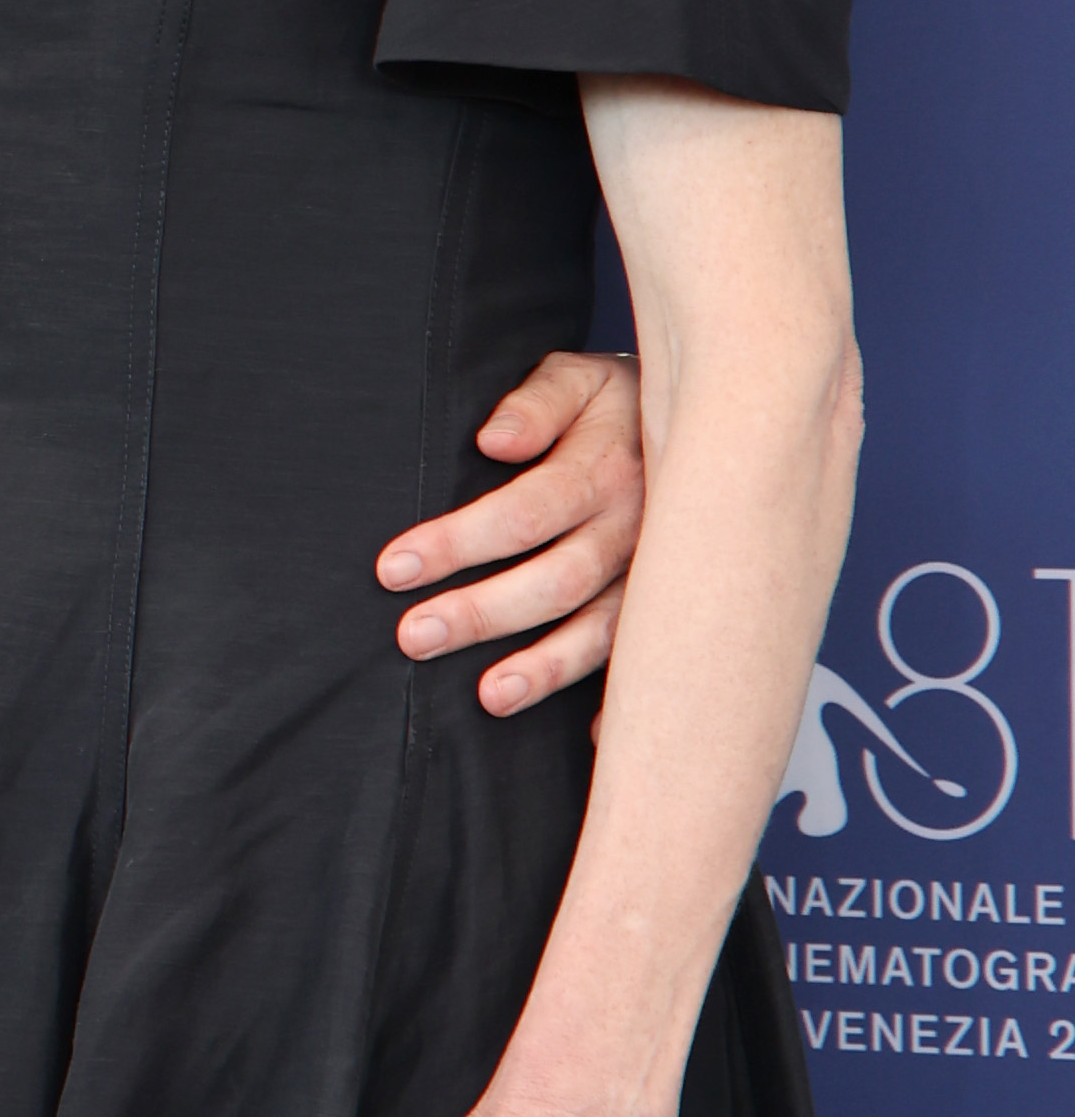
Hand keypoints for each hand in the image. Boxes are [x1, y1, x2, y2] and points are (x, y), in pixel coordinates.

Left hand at [376, 350, 641, 710]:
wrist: (720, 425)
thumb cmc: (622, 403)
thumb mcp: (581, 377)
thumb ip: (537, 401)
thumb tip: (493, 439)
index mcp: (607, 468)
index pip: (523, 512)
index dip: (458, 542)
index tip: (395, 567)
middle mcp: (637, 529)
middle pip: (554, 579)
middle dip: (482, 612)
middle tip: (414, 636)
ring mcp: (660, 578)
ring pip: (602, 630)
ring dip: (546, 667)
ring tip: (490, 696)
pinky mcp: (674, 609)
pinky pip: (652, 663)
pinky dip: (625, 703)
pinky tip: (595, 739)